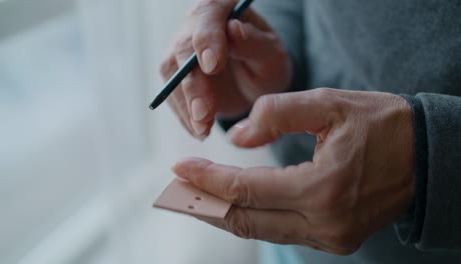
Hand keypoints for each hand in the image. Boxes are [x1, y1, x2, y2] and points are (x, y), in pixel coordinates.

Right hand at [160, 0, 291, 139]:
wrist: (254, 80)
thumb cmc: (266, 63)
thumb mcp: (271, 55)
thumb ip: (254, 44)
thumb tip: (233, 31)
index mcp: (221, 8)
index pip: (208, 17)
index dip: (207, 41)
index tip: (213, 66)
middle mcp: (195, 25)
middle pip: (184, 50)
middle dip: (194, 85)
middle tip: (204, 113)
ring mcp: (181, 50)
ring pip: (173, 75)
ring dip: (187, 106)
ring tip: (204, 130)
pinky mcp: (174, 74)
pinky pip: (172, 95)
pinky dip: (185, 116)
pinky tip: (199, 130)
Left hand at [172, 88, 414, 254]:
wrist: (427, 154)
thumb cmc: (380, 124)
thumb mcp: (329, 104)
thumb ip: (276, 114)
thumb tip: (237, 139)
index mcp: (324, 188)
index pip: (245, 190)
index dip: (207, 180)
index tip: (179, 168)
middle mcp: (326, 223)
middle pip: (246, 220)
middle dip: (206, 204)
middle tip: (176, 189)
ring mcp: (332, 238)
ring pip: (262, 231)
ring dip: (226, 213)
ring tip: (197, 196)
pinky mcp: (336, 240)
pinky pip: (282, 231)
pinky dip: (254, 217)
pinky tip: (235, 204)